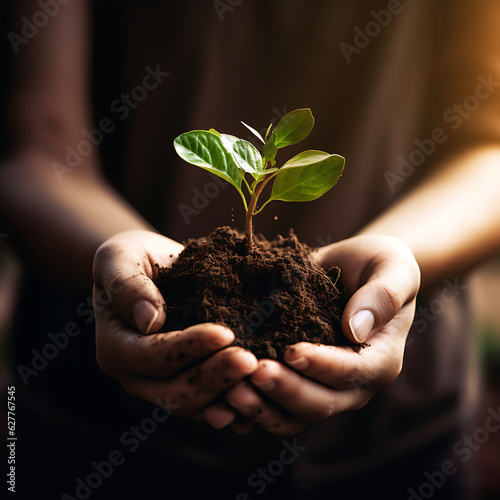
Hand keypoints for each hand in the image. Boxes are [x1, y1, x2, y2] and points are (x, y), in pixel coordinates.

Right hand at [93, 229, 257, 427]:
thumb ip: (127, 285)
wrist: (152, 268)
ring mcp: (159, 387)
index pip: (152, 355)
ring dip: (227, 394)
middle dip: (214, 378)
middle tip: (250, 361)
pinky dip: (232, 403)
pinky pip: (208, 405)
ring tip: (259, 376)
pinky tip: (259, 394)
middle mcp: (135, 376)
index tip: (225, 333)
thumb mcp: (119, 258)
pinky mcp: (183, 385)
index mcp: (115, 347)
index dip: (189, 347)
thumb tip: (150, 320)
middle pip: (174, 391)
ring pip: (194, 405)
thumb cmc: (133, 258)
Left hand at [225, 234, 419, 434]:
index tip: (291, 350)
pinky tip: (221, 401)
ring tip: (230, 390)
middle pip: (320, 403)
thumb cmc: (378, 265)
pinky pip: (273, 407)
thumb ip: (383, 295)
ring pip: (293, 415)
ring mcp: (322, 388)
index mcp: (379, 360)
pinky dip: (249, 410)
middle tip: (252, 372)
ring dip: (262, 407)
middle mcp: (352, 384)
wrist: (354, 269)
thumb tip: (356, 328)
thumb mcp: (393, 268)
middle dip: (285, 390)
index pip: (351, 371)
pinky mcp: (296, 382)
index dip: (321, 364)